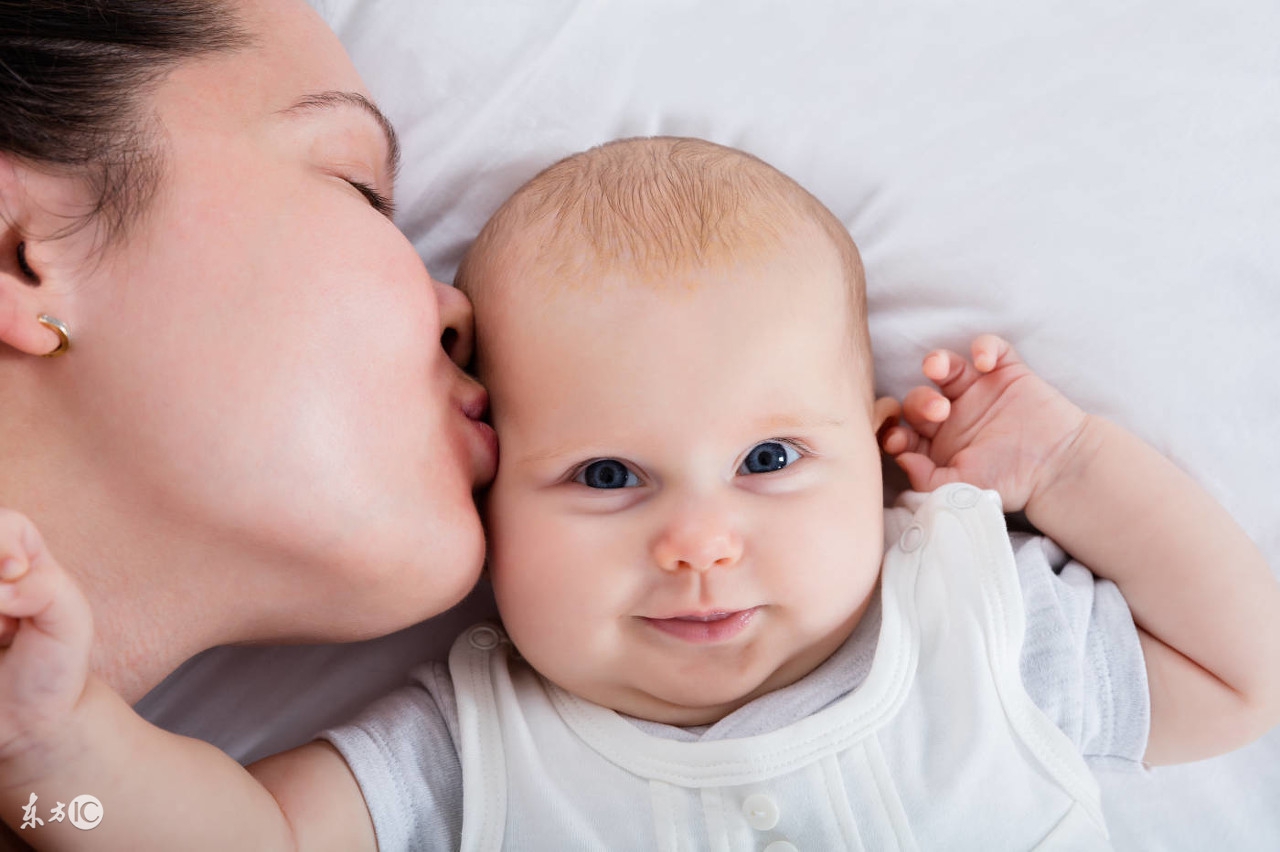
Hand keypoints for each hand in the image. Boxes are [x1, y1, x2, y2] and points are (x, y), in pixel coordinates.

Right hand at [0, 510, 92, 767]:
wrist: (28, 722)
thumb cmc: (54, 665)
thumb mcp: (70, 621)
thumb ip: (46, 587)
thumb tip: (2, 583)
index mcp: (19, 557)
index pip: (5, 522)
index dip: (2, 541)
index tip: (15, 571)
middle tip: (8, 623)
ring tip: (0, 639)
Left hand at [879, 335, 1087, 511]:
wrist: (1058, 468)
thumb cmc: (1009, 482)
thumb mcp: (963, 488)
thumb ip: (927, 479)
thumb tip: (899, 460)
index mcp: (935, 444)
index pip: (903, 431)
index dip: (894, 431)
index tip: (895, 438)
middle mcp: (951, 415)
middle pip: (919, 398)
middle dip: (920, 402)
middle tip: (938, 411)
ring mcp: (976, 390)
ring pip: (944, 366)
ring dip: (936, 362)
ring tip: (938, 369)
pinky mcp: (1004, 372)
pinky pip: (989, 347)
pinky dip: (983, 347)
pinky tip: (984, 362)